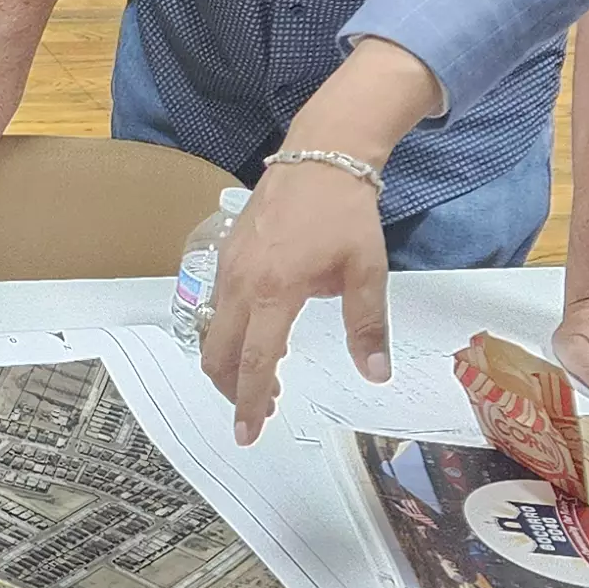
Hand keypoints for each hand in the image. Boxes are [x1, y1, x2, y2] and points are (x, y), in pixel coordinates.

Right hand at [197, 158, 392, 442]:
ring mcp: (228, 267)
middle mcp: (241, 283)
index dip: (249, 402)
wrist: (320, 154)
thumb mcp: (366, 270)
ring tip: (264, 376)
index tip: (248, 433)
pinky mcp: (226, 253)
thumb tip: (376, 374)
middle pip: (219, 353)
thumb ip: (367, 326)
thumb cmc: (345, 212)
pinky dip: (229, 331)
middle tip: (262, 407)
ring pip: (212, 330)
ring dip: (230, 361)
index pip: (255, 362)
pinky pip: (216, 304)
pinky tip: (258, 332)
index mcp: (275, 292)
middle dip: (233, 388)